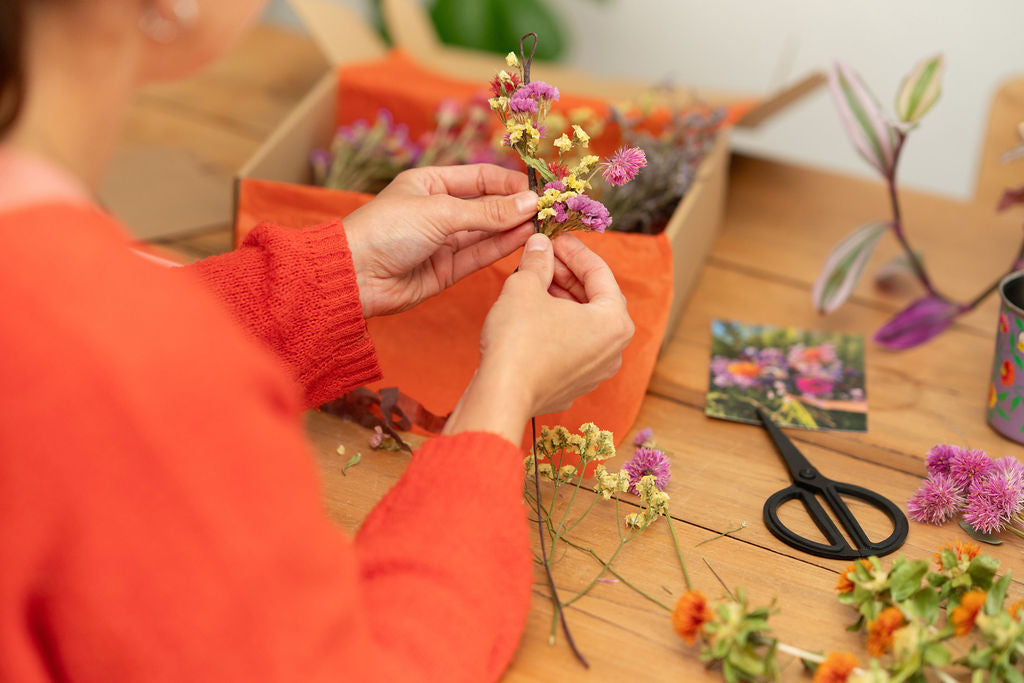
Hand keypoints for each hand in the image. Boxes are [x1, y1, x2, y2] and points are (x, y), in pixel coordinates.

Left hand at [342, 164, 538, 317]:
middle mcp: (438, 210)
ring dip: (514, 228)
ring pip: (486, 232)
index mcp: (430, 183)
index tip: (540, 189)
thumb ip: (487, 212)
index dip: (511, 182)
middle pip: (487, 206)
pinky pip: (479, 255)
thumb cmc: (386, 230)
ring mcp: (442, 241)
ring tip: (545, 224)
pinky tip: (525, 238)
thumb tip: (529, 202)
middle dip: (517, 207)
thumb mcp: (440, 212)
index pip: (480, 178)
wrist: (353, 276)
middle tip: (550, 209)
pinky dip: (501, 248)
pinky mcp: (445, 270)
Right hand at [444, 233, 634, 443]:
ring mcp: (595, 372)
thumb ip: (538, 261)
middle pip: (595, 299)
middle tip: (545, 257)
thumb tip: (540, 245)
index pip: (600, 272)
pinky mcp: (574, 386)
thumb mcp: (525, 286)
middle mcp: (614, 350)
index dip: (574, 250)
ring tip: (536, 282)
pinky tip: (533, 315)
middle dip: (569, 275)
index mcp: (614, 322)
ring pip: (584, 324)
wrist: (501, 395)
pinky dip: (558, 327)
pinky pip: (573, 347)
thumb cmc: (519, 342)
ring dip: (563, 300)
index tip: (556, 237)